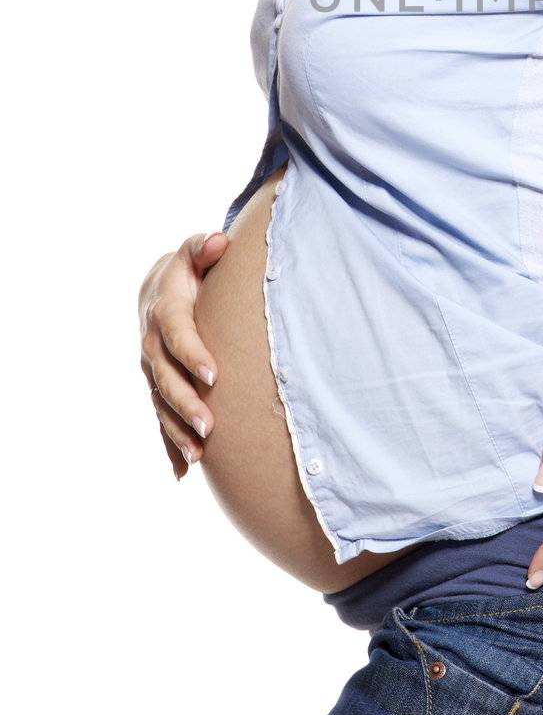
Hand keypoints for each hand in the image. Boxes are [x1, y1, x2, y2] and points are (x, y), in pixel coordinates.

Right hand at [138, 231, 228, 479]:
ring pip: (162, 405)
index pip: (178, 334)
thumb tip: (219, 241)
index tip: (214, 374)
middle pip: (167, 378)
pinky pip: (160, 419)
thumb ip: (205, 247)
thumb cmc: (188, 270)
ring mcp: (152, 371)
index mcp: (165, 311)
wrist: (158, 288)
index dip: (193, 354)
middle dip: (187, 403)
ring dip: (178, 432)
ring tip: (199, 457)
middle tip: (210, 427)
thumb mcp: (194, 252)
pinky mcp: (156, 388)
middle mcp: (152, 345)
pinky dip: (170, 445)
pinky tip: (182, 473)